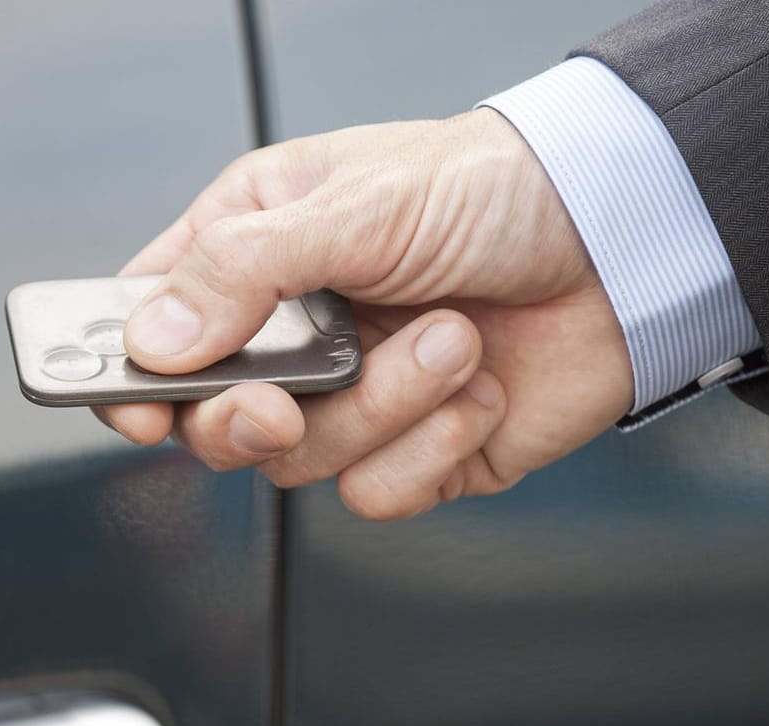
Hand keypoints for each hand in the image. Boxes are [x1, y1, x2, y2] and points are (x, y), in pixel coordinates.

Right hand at [101, 110, 632, 518]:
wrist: (635, 243)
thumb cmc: (501, 189)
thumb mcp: (357, 205)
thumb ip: (243, 272)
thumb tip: (156, 337)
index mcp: (257, 251)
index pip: (153, 324)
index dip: (133, 373)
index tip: (141, 403)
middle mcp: (296, 331)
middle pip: (211, 420)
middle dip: (248, 420)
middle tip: (284, 401)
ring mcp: (354, 397)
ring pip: (300, 463)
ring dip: (380, 408)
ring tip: (448, 340)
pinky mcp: (417, 453)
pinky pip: (377, 493)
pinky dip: (428, 448)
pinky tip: (473, 385)